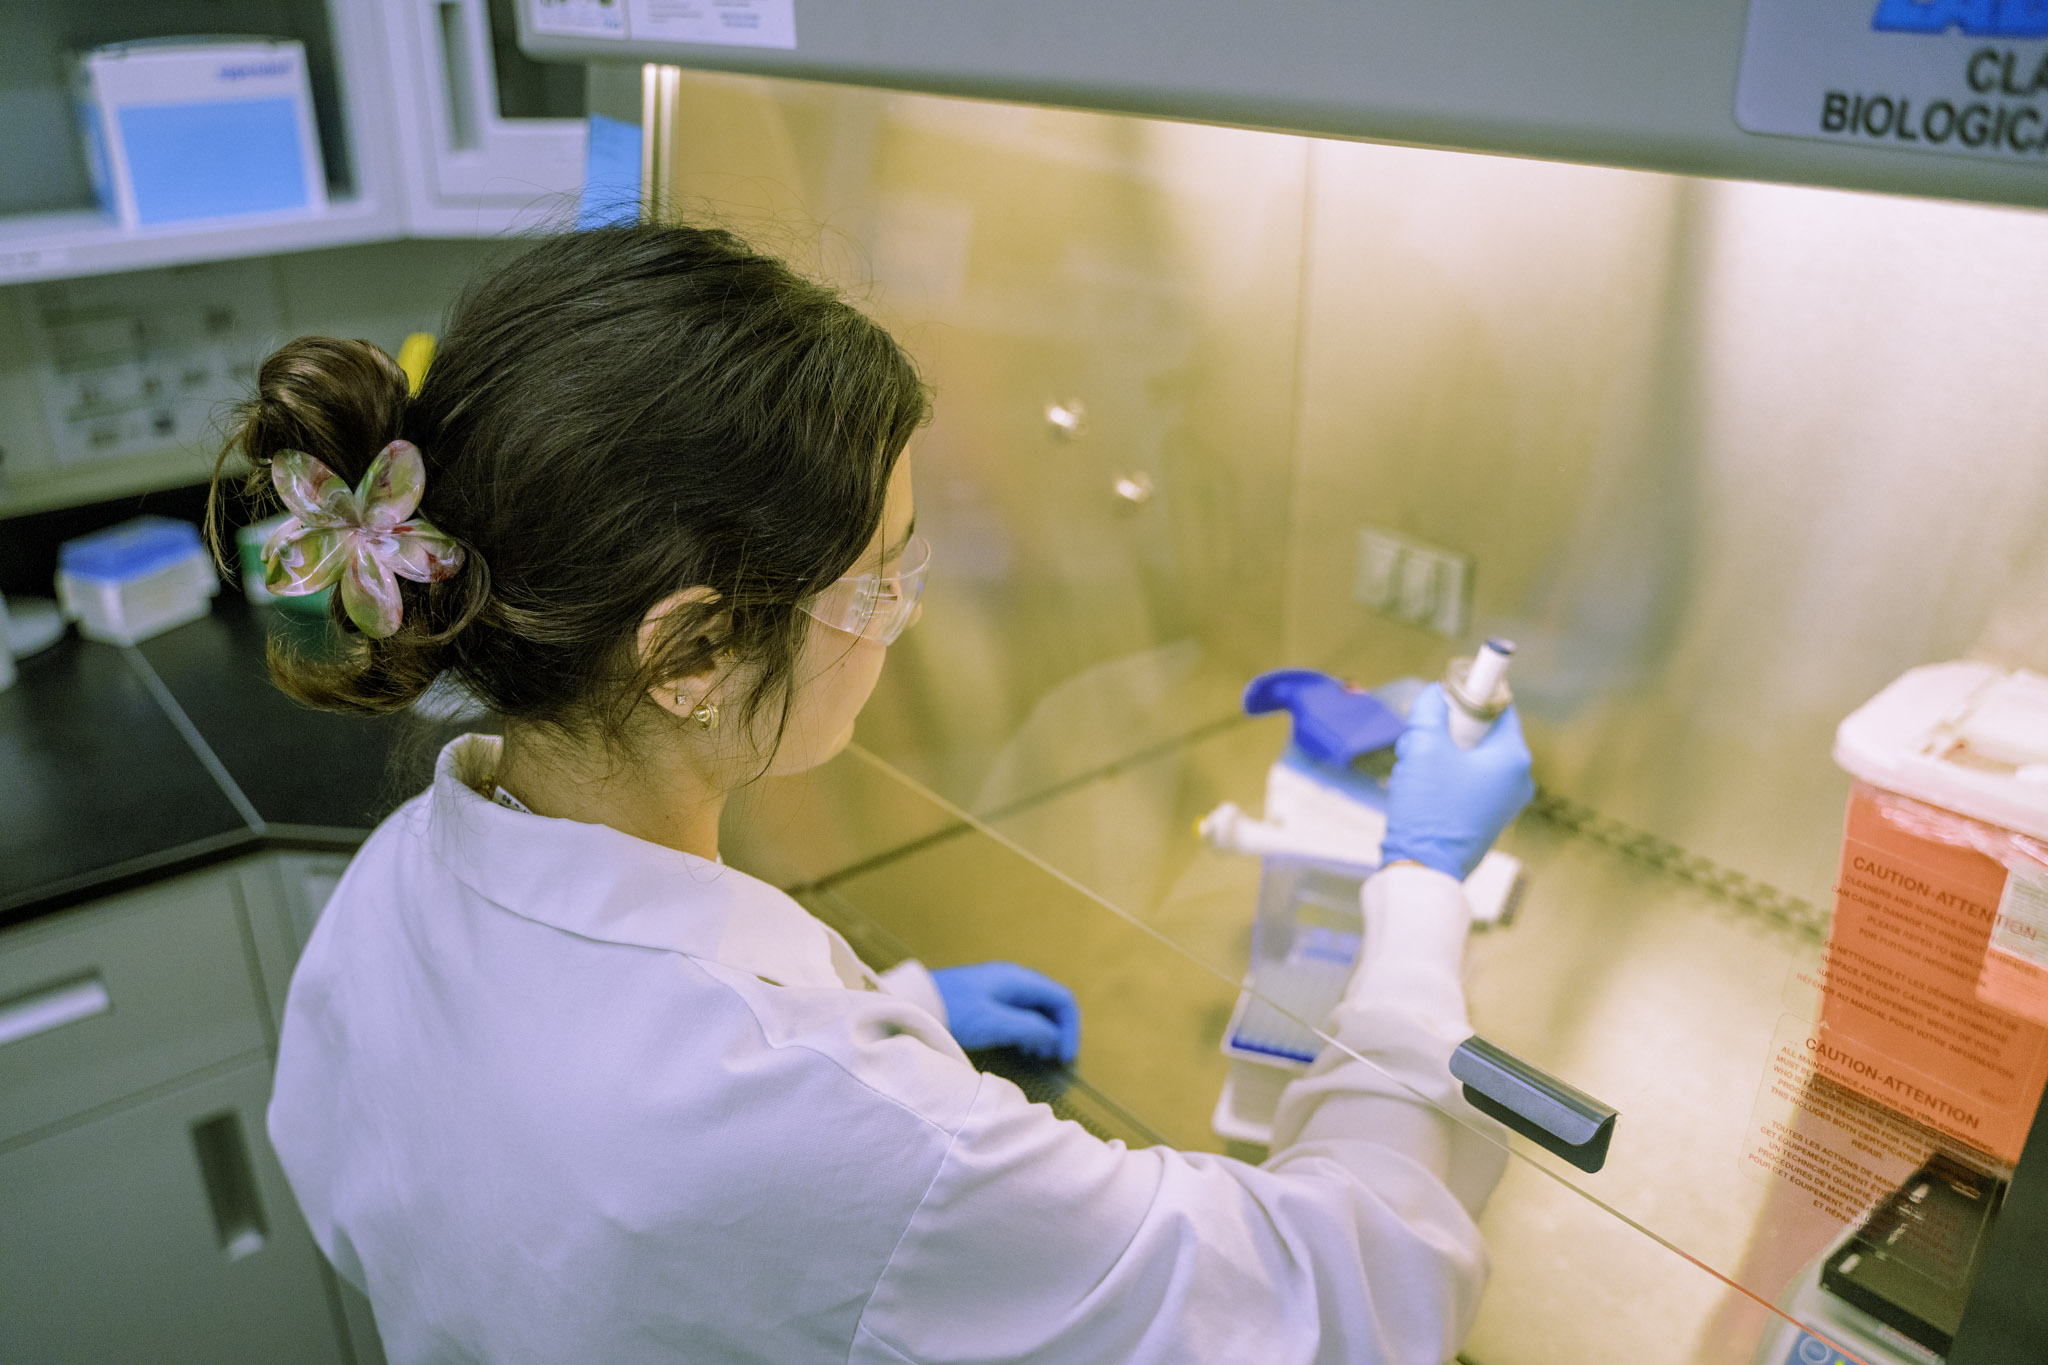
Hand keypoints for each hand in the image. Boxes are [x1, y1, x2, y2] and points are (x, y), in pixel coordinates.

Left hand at [931, 962, 1080, 1063]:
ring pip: (1035, 1008)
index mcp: (1019, 980)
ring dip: (1043, 1032)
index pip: (1062, 999)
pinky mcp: (986, 998)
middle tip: (1053, 1059)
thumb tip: (1054, 1037)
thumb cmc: (955, 1012)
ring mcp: (999, 987)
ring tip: (1037, 1056)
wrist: (914, 1003)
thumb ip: (1029, 1028)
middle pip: (1050, 1003)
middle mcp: (1014, 979)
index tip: (1065, 1057)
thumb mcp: (995, 1023)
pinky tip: (1019, 1046)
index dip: (1071, 1028)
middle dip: (1058, 1031)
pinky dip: (1026, 1029)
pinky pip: (1018, 1012)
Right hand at [1379, 683, 1534, 880]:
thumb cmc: (1428, 808)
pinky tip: (1420, 789)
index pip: (1499, 706)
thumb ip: (1430, 709)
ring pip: (1469, 757)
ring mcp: (1503, 802)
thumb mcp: (1422, 746)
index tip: (1442, 698)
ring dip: (1438, 754)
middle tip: (1419, 742)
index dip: (1469, 695)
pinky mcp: (1487, 818)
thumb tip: (1435, 694)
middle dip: (1444, 731)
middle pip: (1481, 732)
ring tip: (1413, 770)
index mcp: (1512, 758)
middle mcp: (1517, 779)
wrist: (1422, 869)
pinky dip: (1443, 777)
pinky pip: (1467, 781)